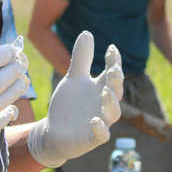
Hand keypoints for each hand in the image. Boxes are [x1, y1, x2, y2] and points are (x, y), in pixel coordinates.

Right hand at [0, 16, 27, 165]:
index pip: (5, 54)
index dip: (10, 49)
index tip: (10, 48)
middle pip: (14, 74)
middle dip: (17, 65)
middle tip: (18, 62)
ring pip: (12, 97)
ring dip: (17, 86)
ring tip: (19, 80)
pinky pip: (2, 121)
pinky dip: (8, 112)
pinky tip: (9, 109)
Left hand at [27, 31, 123, 167]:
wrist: (54, 131)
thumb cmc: (68, 104)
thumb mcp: (73, 78)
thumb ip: (81, 58)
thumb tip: (87, 32)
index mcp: (100, 88)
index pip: (112, 73)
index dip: (115, 61)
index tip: (112, 48)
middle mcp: (103, 104)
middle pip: (116, 92)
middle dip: (117, 81)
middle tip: (113, 70)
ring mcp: (100, 121)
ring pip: (113, 113)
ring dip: (111, 103)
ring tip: (105, 91)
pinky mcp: (91, 138)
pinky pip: (102, 136)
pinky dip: (100, 129)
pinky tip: (94, 121)